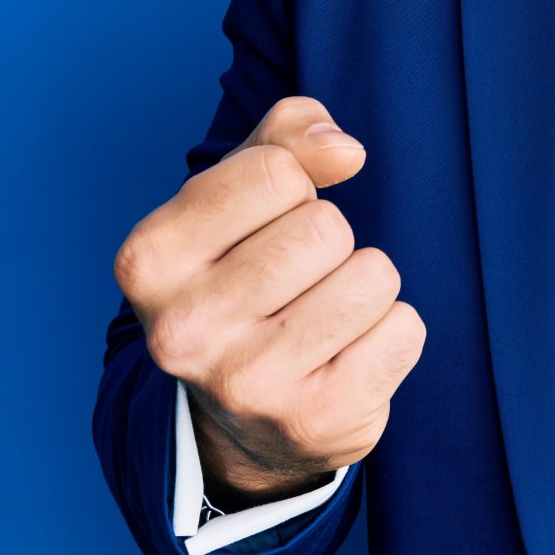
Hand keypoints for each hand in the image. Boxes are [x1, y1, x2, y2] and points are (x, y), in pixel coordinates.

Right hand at [113, 97, 427, 504]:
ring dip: (363, 286)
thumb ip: (290, 132)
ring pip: (373, 276)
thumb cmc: (244, 268)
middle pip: (327, 228)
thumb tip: (347, 152)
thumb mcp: (242, 185)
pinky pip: (405, 330)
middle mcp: (184, 330)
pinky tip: (343, 357)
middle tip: (293, 283)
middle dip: (329, 242)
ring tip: (319, 319)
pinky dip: (391, 334)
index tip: (263, 227)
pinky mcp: (314, 422)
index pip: (276, 171)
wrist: (238, 418)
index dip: (292, 188)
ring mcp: (248, 385)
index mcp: (150, 259)